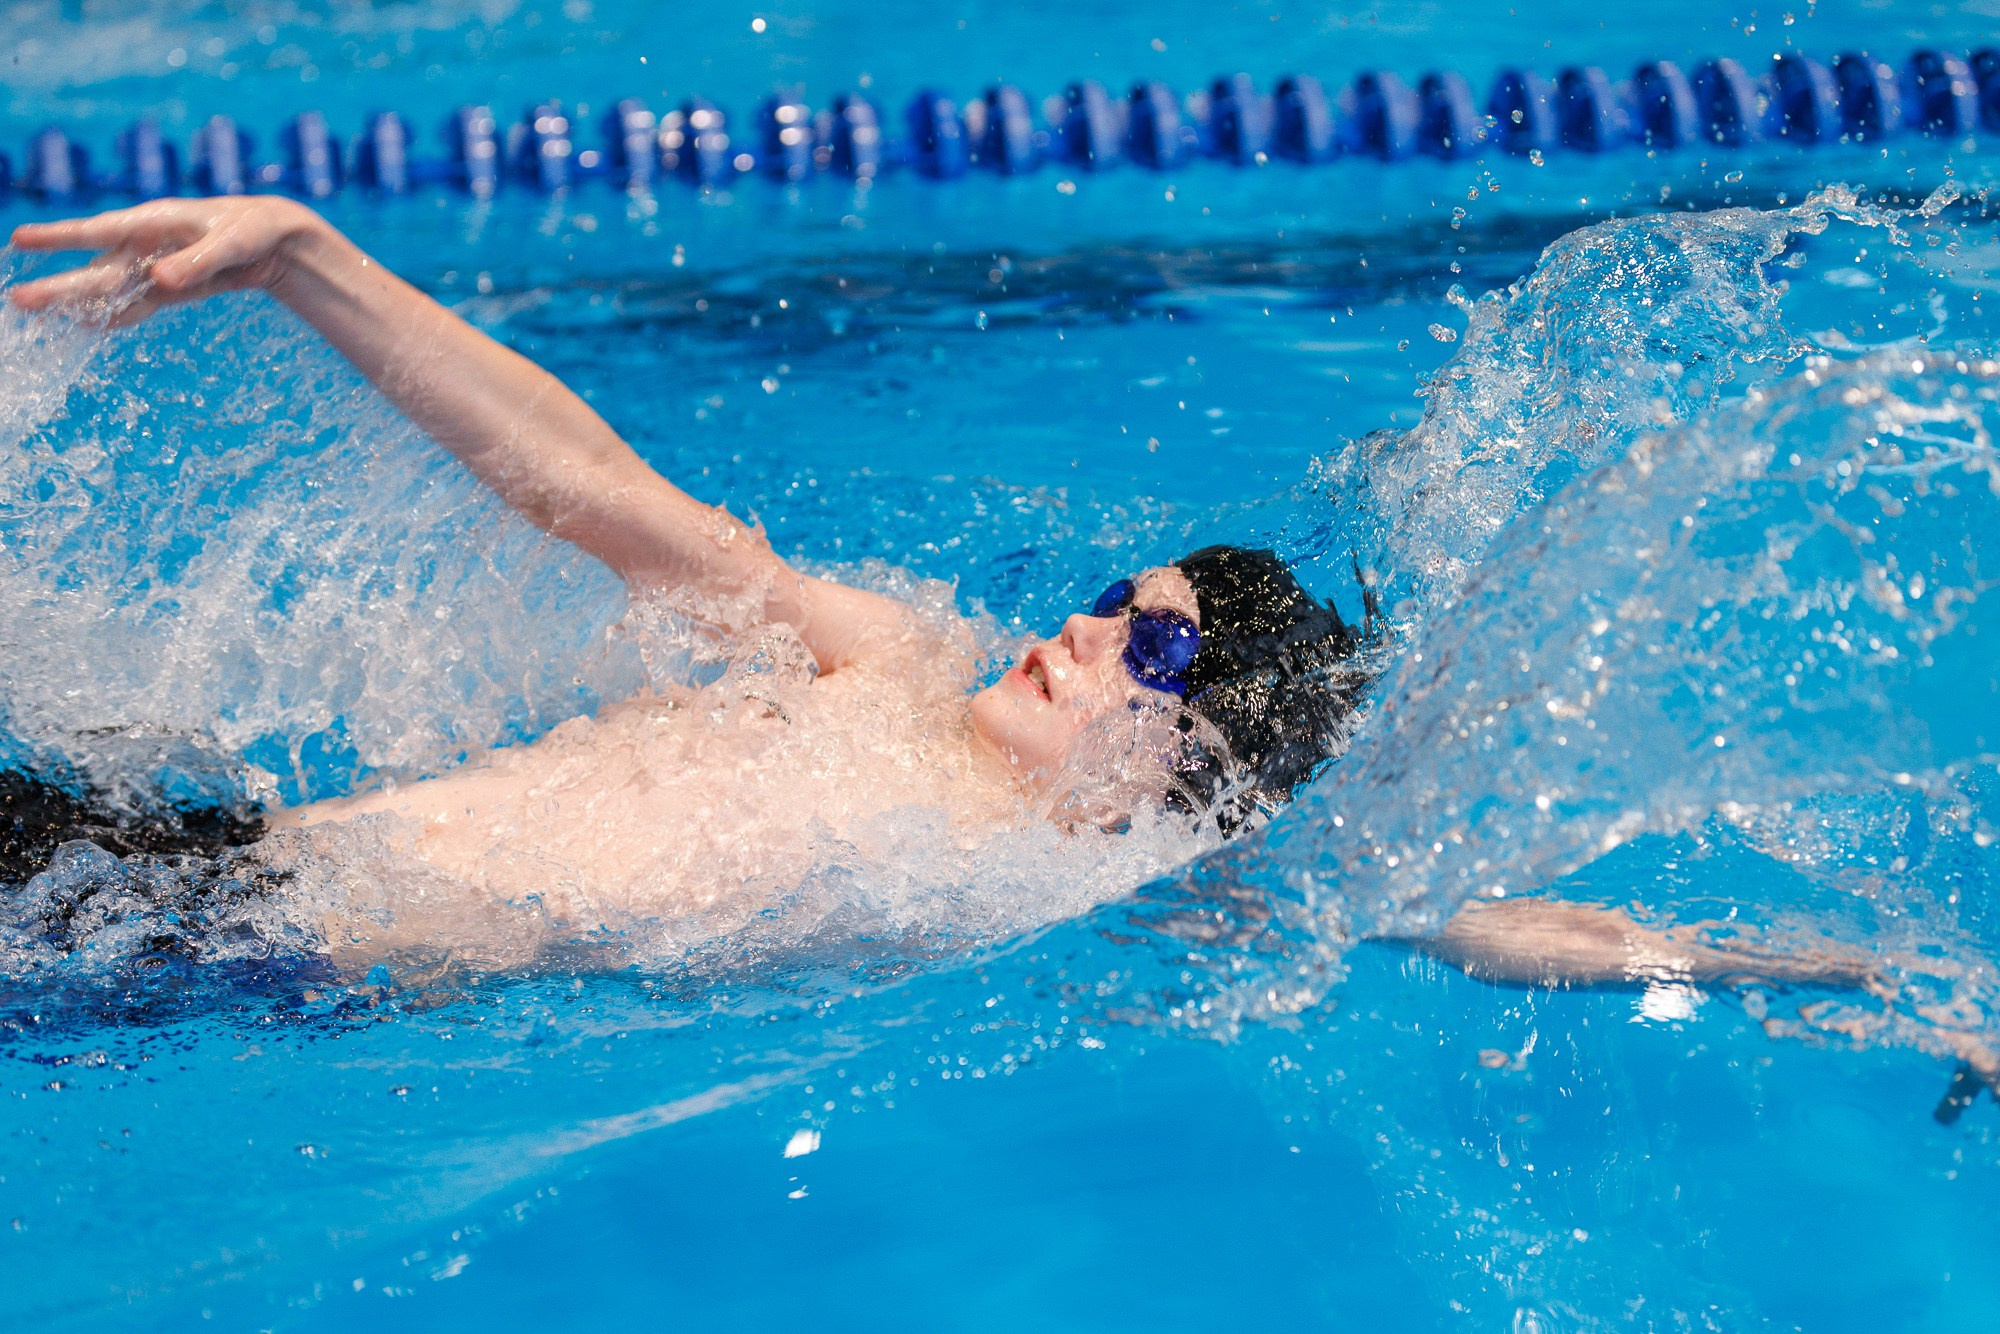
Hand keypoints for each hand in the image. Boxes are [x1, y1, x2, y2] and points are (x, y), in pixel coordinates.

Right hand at [8, 196, 325, 327]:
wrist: (273, 240)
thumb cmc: (251, 230)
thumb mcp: (231, 243)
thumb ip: (197, 262)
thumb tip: (160, 280)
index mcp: (154, 221)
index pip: (99, 231)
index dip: (61, 237)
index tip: (21, 239)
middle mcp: (146, 244)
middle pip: (98, 270)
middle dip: (61, 287)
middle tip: (20, 302)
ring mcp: (155, 266)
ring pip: (111, 289)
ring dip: (80, 305)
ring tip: (43, 318)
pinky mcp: (169, 288)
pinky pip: (138, 304)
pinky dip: (118, 316)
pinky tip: (91, 327)